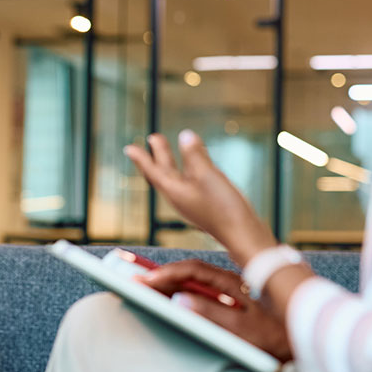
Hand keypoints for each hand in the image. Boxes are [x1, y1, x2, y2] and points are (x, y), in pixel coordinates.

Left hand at [124, 131, 275, 264]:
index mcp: (174, 191)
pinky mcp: (206, 205)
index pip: (153, 171)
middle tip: (152, 138)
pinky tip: (195, 167)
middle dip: (158, 155)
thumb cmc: (223, 208)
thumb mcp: (208, 175)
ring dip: (172, 161)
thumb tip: (185, 135)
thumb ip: (195, 155)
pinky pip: (191, 183)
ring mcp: (193, 202)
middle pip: (164, 173)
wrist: (243, 236)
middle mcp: (180, 198)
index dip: (142, 158)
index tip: (128, 148)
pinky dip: (188, 170)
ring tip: (169, 148)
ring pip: (177, 178)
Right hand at [138, 259, 292, 361]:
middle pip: (192, 273)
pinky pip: (208, 293)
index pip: (192, 272)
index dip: (165, 275)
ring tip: (146, 288)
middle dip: (162, 276)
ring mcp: (239, 293)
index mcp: (236, 284)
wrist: (318, 340)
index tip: (142, 281)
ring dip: (173, 284)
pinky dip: (186, 293)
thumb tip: (180, 299)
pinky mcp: (243, 305)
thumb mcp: (247, 332)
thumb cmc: (286, 337)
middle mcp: (237, 283)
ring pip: (199, 282)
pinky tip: (175, 299)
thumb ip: (213, 315)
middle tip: (134, 278)